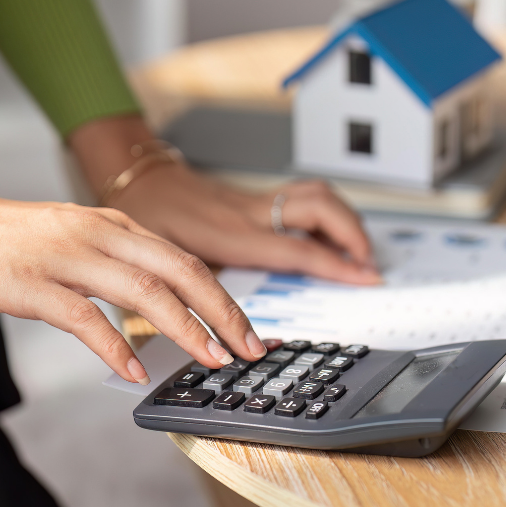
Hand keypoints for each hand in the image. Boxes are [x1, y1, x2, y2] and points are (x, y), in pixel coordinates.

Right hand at [0, 135, 267, 382]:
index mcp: (115, 225)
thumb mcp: (75, 242)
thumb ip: (116, 267)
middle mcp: (99, 234)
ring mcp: (66, 257)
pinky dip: (115, 345)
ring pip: (144, 289)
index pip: (185, 261)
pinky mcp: (32, 283)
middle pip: (180, 271)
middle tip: (250, 351)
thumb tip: (160, 309)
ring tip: (211, 360)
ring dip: (185, 328)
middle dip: (222, 313)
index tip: (250, 333)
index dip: (224, 298)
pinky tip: (135, 370)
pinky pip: (84, 316)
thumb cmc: (6, 239)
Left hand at [72, 116, 380, 284]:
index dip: (336, 265)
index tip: (364, 278)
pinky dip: (325, 214)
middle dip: (353, 233)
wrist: (139, 178)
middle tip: (367, 265)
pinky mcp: (252, 197)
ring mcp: (254, 201)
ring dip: (344, 219)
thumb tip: (223, 328)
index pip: (298, 249)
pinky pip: (302, 198)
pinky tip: (327, 235)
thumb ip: (200, 292)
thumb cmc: (148, 217)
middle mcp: (251, 213)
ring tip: (356, 250)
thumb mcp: (169, 263)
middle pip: (320, 209)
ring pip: (316, 196)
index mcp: (234, 233)